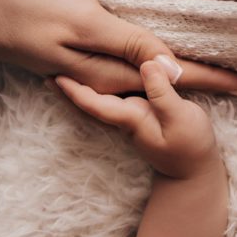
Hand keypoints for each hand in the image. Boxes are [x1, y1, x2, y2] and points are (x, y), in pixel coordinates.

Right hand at [0, 0, 236, 93]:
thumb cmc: (34, 8)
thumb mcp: (86, 21)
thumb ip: (130, 45)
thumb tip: (172, 69)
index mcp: (114, 72)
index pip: (178, 78)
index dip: (216, 79)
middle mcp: (110, 80)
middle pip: (171, 82)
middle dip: (211, 82)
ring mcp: (98, 75)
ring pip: (155, 79)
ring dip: (190, 78)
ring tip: (225, 77)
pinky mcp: (88, 65)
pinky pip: (135, 72)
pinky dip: (161, 70)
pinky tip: (172, 68)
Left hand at [55, 59, 220, 179]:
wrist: (192, 172)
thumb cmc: (190, 145)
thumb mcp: (181, 117)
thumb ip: (162, 92)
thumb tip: (146, 65)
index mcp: (131, 118)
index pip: (96, 105)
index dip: (76, 91)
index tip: (57, 77)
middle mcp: (124, 120)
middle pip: (88, 106)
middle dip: (67, 91)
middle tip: (44, 71)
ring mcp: (129, 120)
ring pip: (96, 104)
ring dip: (77, 91)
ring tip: (58, 75)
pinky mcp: (137, 117)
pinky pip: (108, 102)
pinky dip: (93, 93)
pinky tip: (90, 83)